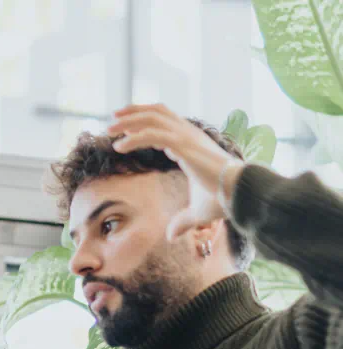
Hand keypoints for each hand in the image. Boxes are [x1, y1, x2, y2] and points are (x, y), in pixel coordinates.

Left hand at [108, 104, 243, 240]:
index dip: (146, 120)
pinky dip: (134, 138)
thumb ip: (182, 221)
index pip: (166, 121)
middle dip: (133, 112)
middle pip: (157, 112)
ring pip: (152, 119)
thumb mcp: (198, 212)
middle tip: (113, 117)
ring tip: (109, 129)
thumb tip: (171, 236)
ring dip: (128, 122)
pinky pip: (154, 136)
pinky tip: (119, 147)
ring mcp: (188, 138)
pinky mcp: (185, 146)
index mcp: (192, 143)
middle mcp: (190, 135)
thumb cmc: (224, 199)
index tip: (126, 126)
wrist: (240, 193)